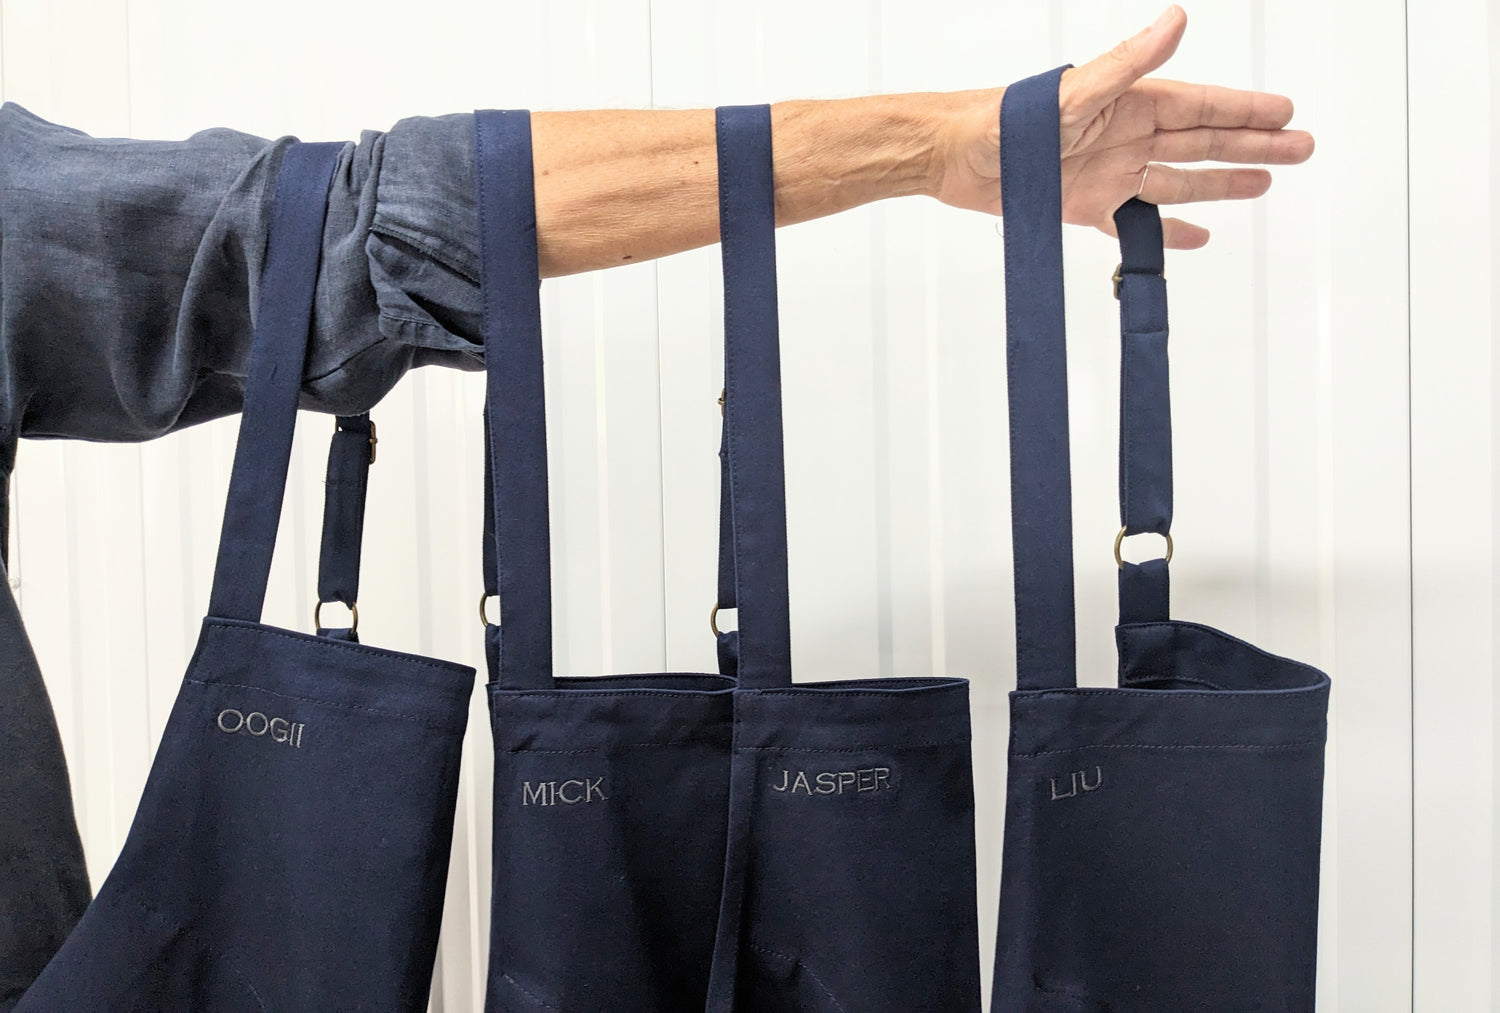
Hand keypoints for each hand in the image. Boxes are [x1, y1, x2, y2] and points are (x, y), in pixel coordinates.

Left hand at [932, 5, 1313, 248]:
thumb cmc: (1003, 118)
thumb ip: (1127, 63)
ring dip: (1222, 184)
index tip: (1288, 114)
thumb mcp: (1072, 92)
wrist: (952, 156)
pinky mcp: (1085, 207)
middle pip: (1204, 144)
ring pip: (1180, 181)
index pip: (1202, 107)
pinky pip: (1136, 223)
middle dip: (1253, 147)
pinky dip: (1167, 232)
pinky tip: (1199, 236)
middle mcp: (1125, 137)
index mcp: (1129, 104)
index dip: (1247, 110)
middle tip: (1301, 150)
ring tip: (1263, 185)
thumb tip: (1176, 20)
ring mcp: (1109, 174)